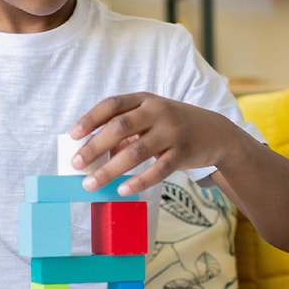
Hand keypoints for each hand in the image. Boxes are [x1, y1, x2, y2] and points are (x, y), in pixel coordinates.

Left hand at [68, 92, 244, 195]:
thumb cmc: (172, 126)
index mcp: (145, 99)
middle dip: (94, 146)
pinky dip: (137, 181)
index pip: (112, 104)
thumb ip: (126, 131)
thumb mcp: (151, 118)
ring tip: (90, 184)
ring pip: (136, 152)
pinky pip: (157, 170)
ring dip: (109, 170)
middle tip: (76, 164)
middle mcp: (158, 111)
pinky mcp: (183, 153)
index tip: (73, 135)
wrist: (216, 133)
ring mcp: (172, 132)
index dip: (90, 118)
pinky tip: (122, 190)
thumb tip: (93, 155)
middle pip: (120, 127)